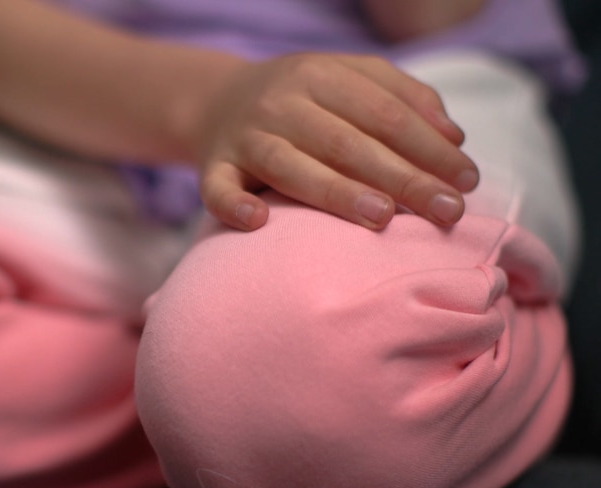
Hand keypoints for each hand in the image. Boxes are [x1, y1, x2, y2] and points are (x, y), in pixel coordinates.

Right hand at [194, 53, 478, 230]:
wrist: (220, 102)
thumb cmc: (301, 98)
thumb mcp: (349, 78)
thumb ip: (402, 97)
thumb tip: (453, 138)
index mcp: (319, 74)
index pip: (384, 113)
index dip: (428, 147)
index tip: (466, 181)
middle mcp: (280, 103)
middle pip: (347, 143)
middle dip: (402, 178)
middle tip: (447, 212)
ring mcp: (245, 137)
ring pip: (291, 167)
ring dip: (336, 192)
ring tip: (382, 218)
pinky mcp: (214, 168)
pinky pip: (218, 189)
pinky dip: (234, 205)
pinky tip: (259, 221)